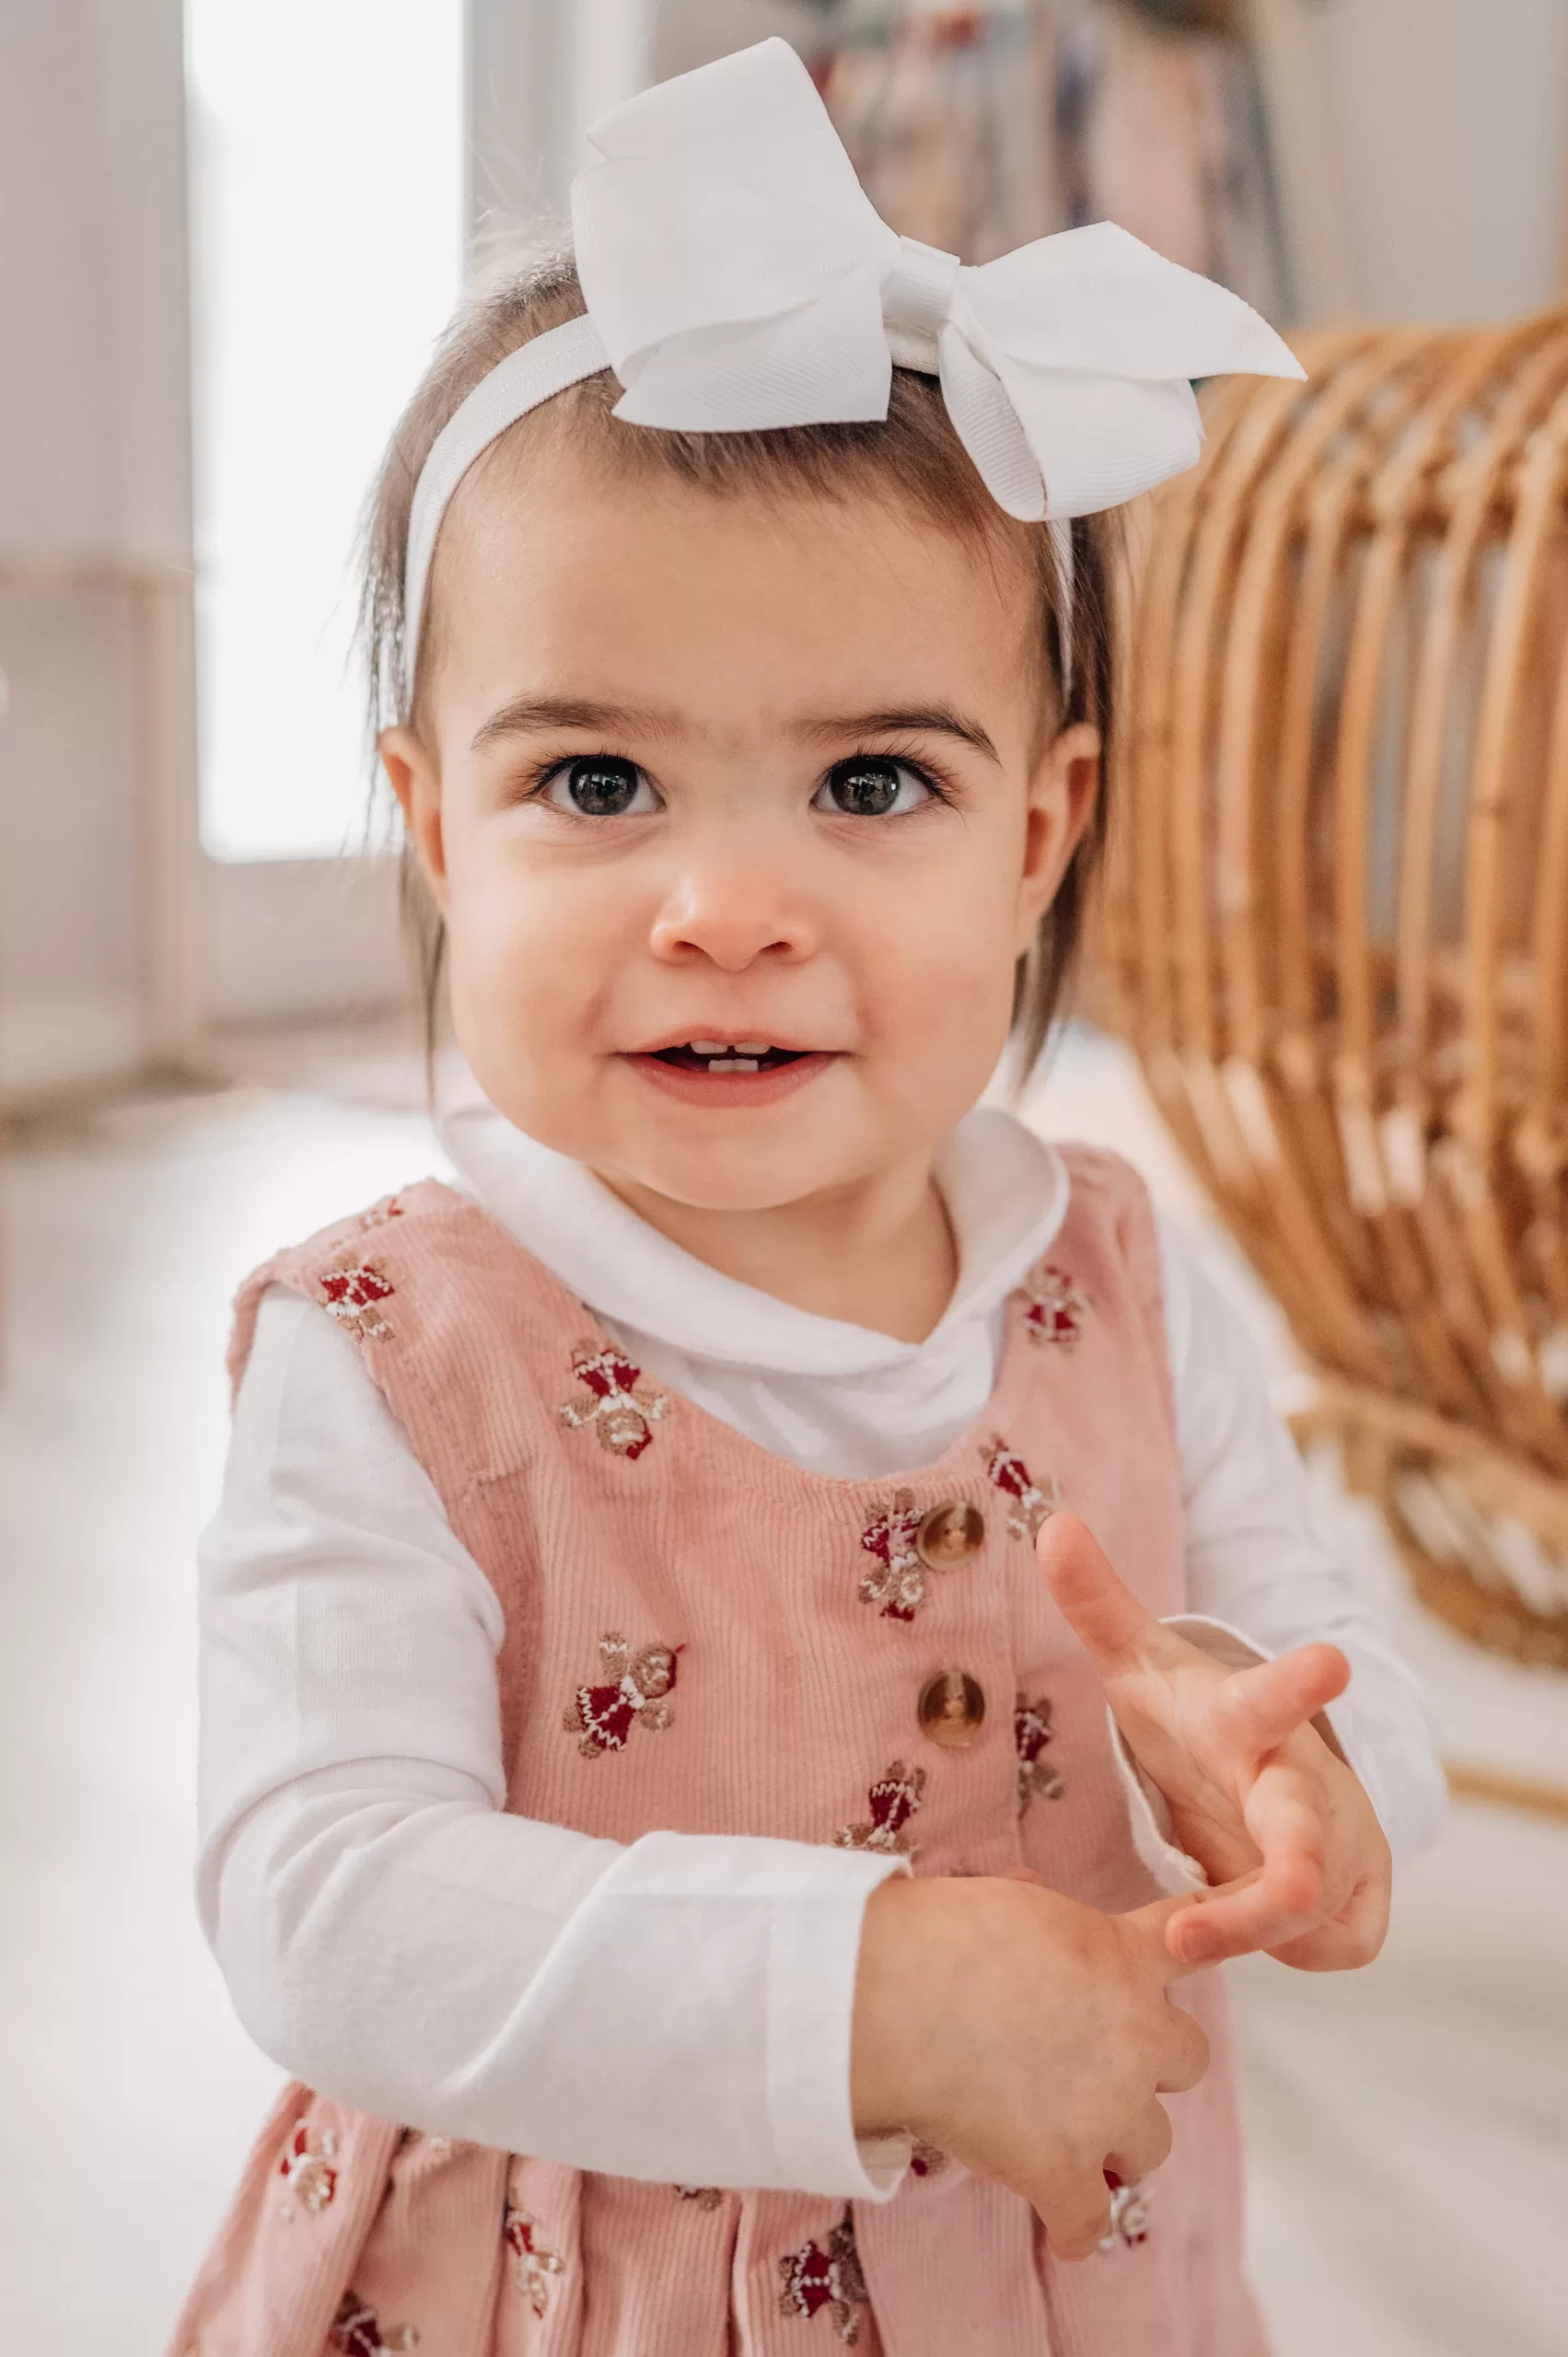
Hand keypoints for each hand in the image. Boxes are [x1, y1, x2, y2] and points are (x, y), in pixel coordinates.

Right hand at [851, 1872, 1210, 2255]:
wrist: (898, 2000)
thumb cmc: (940, 1934)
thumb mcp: (1009, 1898)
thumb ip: (1043, 1908)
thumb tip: (1034, 1894)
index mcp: (1125, 1958)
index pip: (1189, 1941)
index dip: (1193, 1945)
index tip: (1198, 1945)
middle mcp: (1136, 2037)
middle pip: (1189, 2060)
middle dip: (1151, 2062)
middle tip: (1104, 2062)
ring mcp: (1107, 2111)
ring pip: (1154, 2145)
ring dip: (1121, 2143)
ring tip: (1079, 2140)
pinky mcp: (1063, 2173)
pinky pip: (1091, 2223)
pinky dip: (1075, 2227)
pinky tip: (1061, 2227)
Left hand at [1037, 1513, 1390, 1971]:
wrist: (1263, 1768)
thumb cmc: (1196, 1718)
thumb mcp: (1140, 1662)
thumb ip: (1098, 1602)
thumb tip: (1053, 1524)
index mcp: (1247, 1720)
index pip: (1271, 1697)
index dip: (1297, 1683)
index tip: (1330, 1662)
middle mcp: (1306, 1779)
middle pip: (1309, 1829)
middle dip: (1301, 1867)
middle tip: (1291, 1890)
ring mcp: (1343, 1838)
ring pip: (1320, 1906)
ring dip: (1255, 1928)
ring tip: (1188, 1930)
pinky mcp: (1361, 1895)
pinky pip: (1340, 1943)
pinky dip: (1296, 1948)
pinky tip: (1252, 1928)